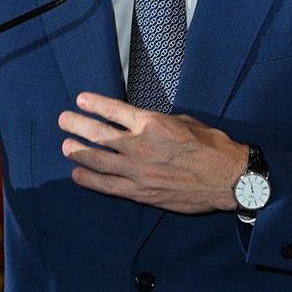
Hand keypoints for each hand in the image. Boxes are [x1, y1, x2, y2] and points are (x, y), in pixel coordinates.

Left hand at [58, 92, 245, 212]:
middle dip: (77, 125)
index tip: (80, 99)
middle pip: (98, 134)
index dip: (94, 104)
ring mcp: (137, 170)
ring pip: (98, 160)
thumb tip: (142, 122)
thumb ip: (158, 122)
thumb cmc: (210, 146)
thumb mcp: (184, 121)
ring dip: (78, 151)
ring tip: (65, 146)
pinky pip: (108, 186)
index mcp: (151, 123)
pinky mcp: (140, 191)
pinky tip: (78, 174)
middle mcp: (139, 145)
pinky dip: (90, 180)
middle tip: (64, 121)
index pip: (114, 110)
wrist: (227, 178)